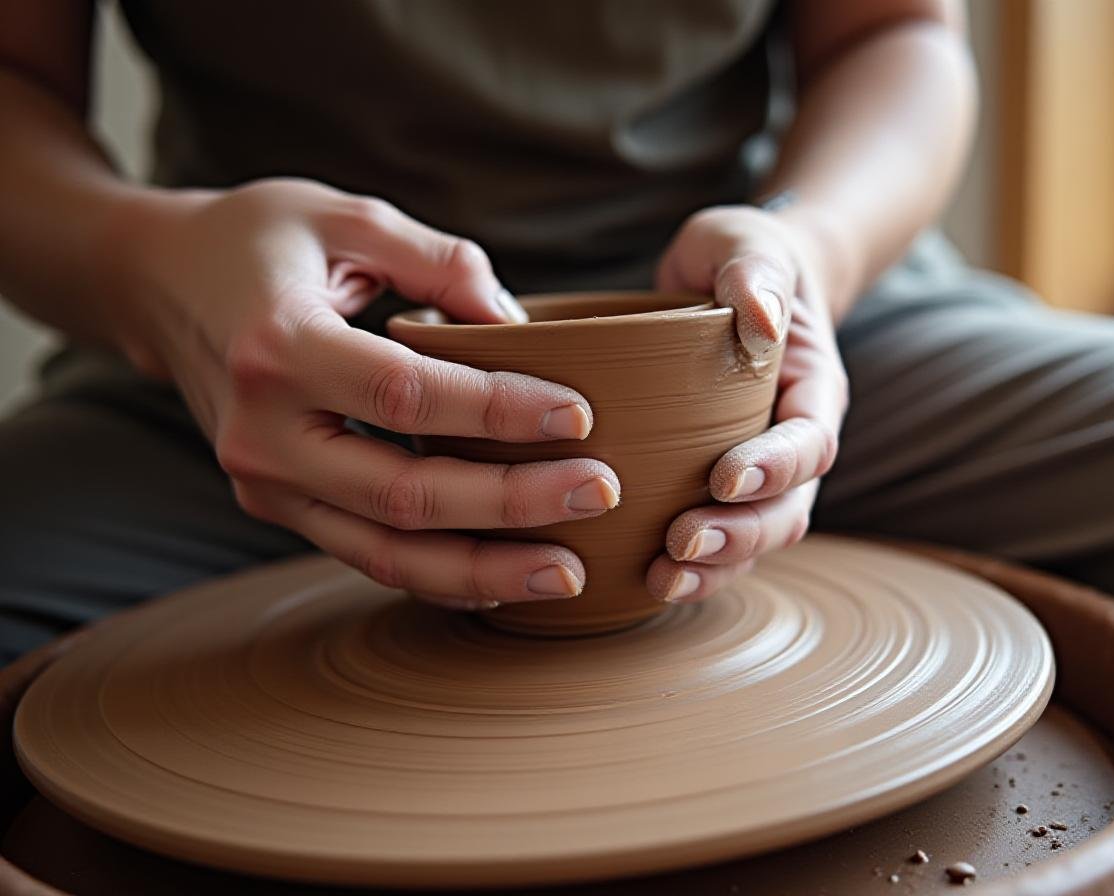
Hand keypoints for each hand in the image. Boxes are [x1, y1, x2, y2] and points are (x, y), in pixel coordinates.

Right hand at [115, 178, 619, 608]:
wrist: (157, 287)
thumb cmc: (257, 241)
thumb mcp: (345, 217)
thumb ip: (439, 261)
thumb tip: (519, 323)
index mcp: (279, 347)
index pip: (407, 395)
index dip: (497, 411)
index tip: (580, 413)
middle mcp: (264, 432)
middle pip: (404, 492)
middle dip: (512, 502)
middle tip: (599, 491)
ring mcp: (264, 483)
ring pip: (386, 550)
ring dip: (483, 568)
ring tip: (568, 572)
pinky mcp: (277, 506)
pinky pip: (365, 555)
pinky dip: (437, 576)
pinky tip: (503, 582)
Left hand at [647, 205, 849, 601]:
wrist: (736, 281)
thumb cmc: (739, 258)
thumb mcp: (745, 243)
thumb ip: (756, 270)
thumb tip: (762, 321)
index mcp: (812, 389)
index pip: (810, 442)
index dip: (774, 468)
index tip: (723, 477)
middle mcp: (793, 441)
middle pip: (787, 510)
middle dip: (740, 536)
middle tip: (681, 544)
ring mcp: (760, 472)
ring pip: (755, 540)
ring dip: (714, 567)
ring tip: (661, 579)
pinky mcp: (717, 488)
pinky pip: (717, 539)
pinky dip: (689, 566)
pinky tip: (641, 581)